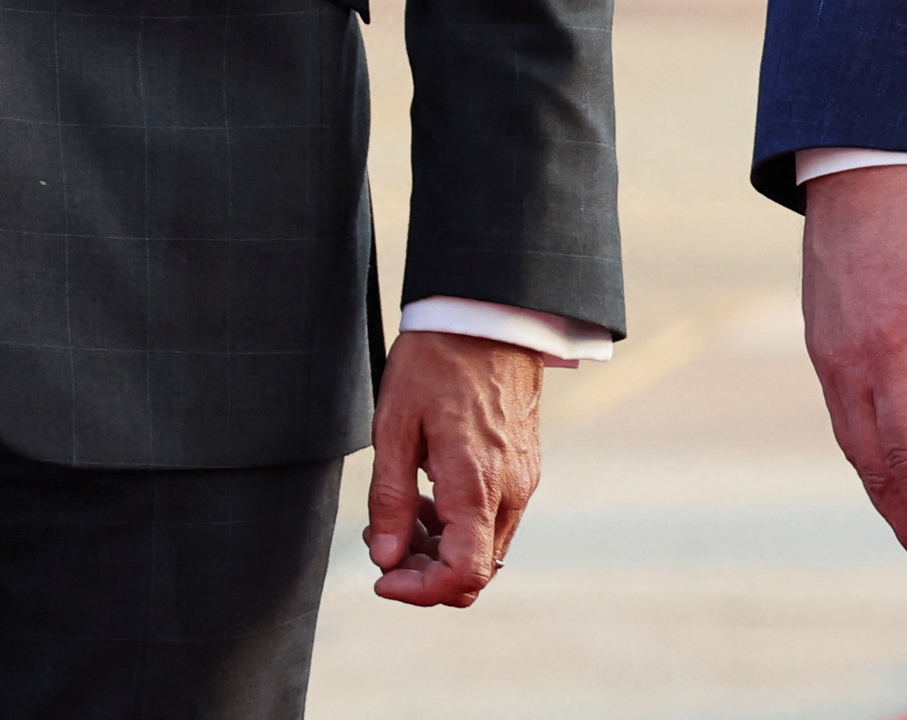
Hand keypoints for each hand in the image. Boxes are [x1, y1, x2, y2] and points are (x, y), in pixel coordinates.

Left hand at [364, 328, 544, 609]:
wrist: (487, 316)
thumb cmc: (437, 361)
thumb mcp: (395, 424)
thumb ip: (390, 497)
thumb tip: (386, 556)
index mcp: (477, 485)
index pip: (464, 575)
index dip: (420, 591)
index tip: (383, 577)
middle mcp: (510, 492)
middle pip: (475, 572)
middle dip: (426, 573)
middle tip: (384, 545)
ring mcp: (522, 481)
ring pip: (485, 549)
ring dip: (441, 550)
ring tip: (400, 515)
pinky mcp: (523, 469)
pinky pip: (494, 520)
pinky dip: (459, 526)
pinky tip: (427, 496)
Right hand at [800, 161, 906, 604]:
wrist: (864, 157)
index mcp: (891, 352)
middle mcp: (848, 364)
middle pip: (879, 470)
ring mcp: (830, 355)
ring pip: (858, 451)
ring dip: (893, 505)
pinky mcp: (827, 343)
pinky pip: (849, 421)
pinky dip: (875, 464)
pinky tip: (897, 481)